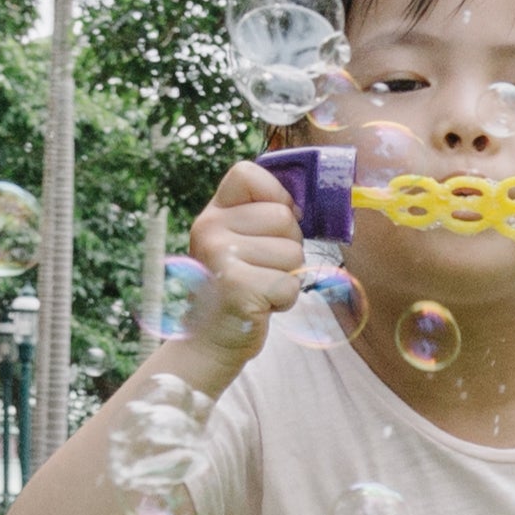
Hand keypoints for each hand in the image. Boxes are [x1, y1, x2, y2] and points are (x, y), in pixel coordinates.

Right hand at [165, 160, 310, 387]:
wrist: (210, 341)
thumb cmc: (238, 289)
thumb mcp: (240, 243)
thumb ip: (262, 219)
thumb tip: (304, 203)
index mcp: (213, 213)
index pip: (246, 173)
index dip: (274, 194)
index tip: (272, 225)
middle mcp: (210, 228)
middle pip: (284, 217)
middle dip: (287, 247)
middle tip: (262, 269)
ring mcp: (220, 256)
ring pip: (293, 251)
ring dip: (287, 276)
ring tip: (259, 288)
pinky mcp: (236, 286)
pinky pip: (290, 282)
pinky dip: (284, 299)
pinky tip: (260, 306)